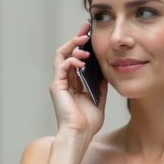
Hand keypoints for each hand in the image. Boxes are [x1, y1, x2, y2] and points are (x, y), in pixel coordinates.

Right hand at [50, 22, 106, 140]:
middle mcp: (64, 81)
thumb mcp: (99, 99)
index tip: (91, 34)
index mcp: (73, 84)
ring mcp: (59, 82)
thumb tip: (106, 72)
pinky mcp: (56, 86)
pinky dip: (72, 60)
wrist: (80, 134)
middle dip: (76, 38)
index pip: (75, 58)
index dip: (82, 45)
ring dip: (73, 45)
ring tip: (84, 41)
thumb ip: (100, 85)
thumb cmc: (88, 122)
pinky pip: (62, 65)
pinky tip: (83, 60)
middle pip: (67, 52)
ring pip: (61, 55)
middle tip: (87, 28)